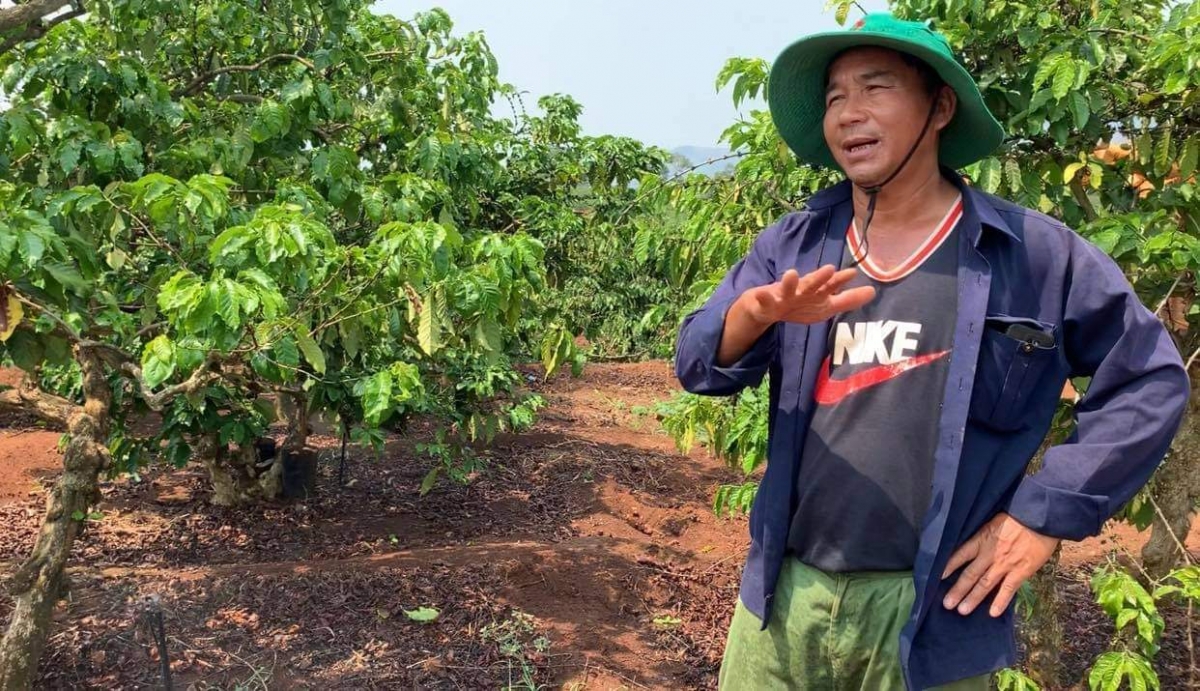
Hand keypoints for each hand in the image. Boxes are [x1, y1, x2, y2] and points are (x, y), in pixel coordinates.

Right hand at [740, 265, 875, 325]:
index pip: (830, 286)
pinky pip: (765, 301)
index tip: (852, 273)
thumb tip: (873, 291)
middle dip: (819, 278)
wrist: (765, 308)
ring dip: (789, 281)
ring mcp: (783, 296)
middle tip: (830, 269)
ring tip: (791, 273)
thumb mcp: (825, 306)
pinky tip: (762, 294)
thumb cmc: (798, 304)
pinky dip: (763, 297)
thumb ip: (848, 300)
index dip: (840, 281)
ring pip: (787, 288)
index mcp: (815, 293)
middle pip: (811, 284)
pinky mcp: (766, 303)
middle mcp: (800, 291)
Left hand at [941, 512, 1060, 616]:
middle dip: (957, 590)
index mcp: (982, 539)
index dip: (949, 566)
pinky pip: (1008, 589)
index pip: (960, 554)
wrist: (1041, 518)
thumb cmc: (1018, 516)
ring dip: (973, 598)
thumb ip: (984, 536)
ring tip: (962, 611)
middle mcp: (990, 553)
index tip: (937, 577)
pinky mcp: (1021, 571)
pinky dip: (1000, 602)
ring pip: (985, 584)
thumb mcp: (994, 522)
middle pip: (970, 574)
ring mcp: (1005, 564)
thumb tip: (975, 547)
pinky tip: (992, 613)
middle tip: (947, 604)